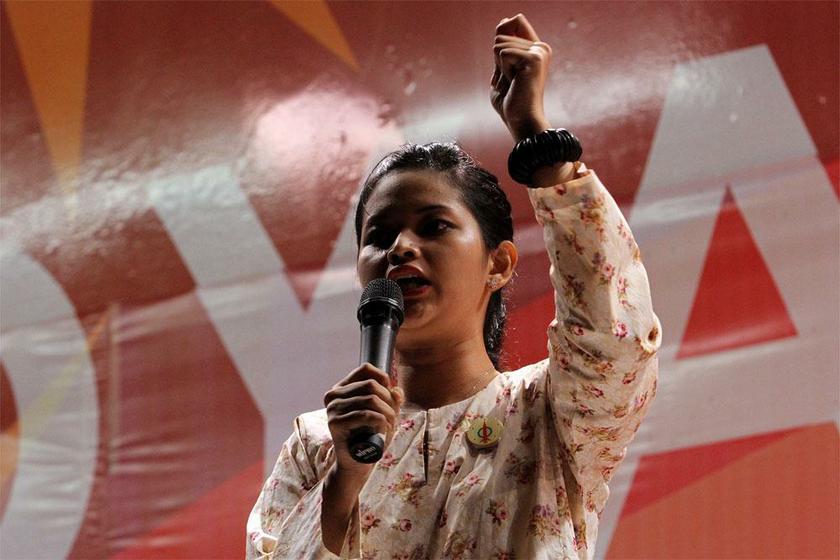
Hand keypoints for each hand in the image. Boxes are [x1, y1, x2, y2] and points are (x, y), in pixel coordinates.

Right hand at [323, 362, 403, 480]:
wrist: (357, 463)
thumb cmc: (371, 435)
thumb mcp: (385, 412)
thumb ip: (392, 398)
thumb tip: (397, 391)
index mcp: (342, 388)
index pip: (365, 369)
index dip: (383, 379)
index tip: (390, 396)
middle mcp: (333, 395)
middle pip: (371, 384)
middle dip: (389, 401)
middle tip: (394, 417)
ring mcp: (332, 409)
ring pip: (370, 399)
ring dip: (388, 413)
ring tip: (390, 425)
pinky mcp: (335, 423)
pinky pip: (365, 415)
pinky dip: (380, 421)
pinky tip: (384, 429)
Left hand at [491, 14, 552, 141]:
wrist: (521, 121)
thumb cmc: (510, 103)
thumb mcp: (501, 69)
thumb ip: (502, 45)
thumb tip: (506, 19)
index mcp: (535, 49)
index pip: (514, 22)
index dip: (502, 38)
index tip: (508, 67)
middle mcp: (540, 47)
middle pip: (501, 35)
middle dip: (497, 61)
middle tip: (511, 81)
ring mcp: (539, 51)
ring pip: (499, 44)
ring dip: (500, 67)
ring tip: (513, 83)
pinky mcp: (534, 57)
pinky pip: (502, 53)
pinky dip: (502, 70)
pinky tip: (515, 82)